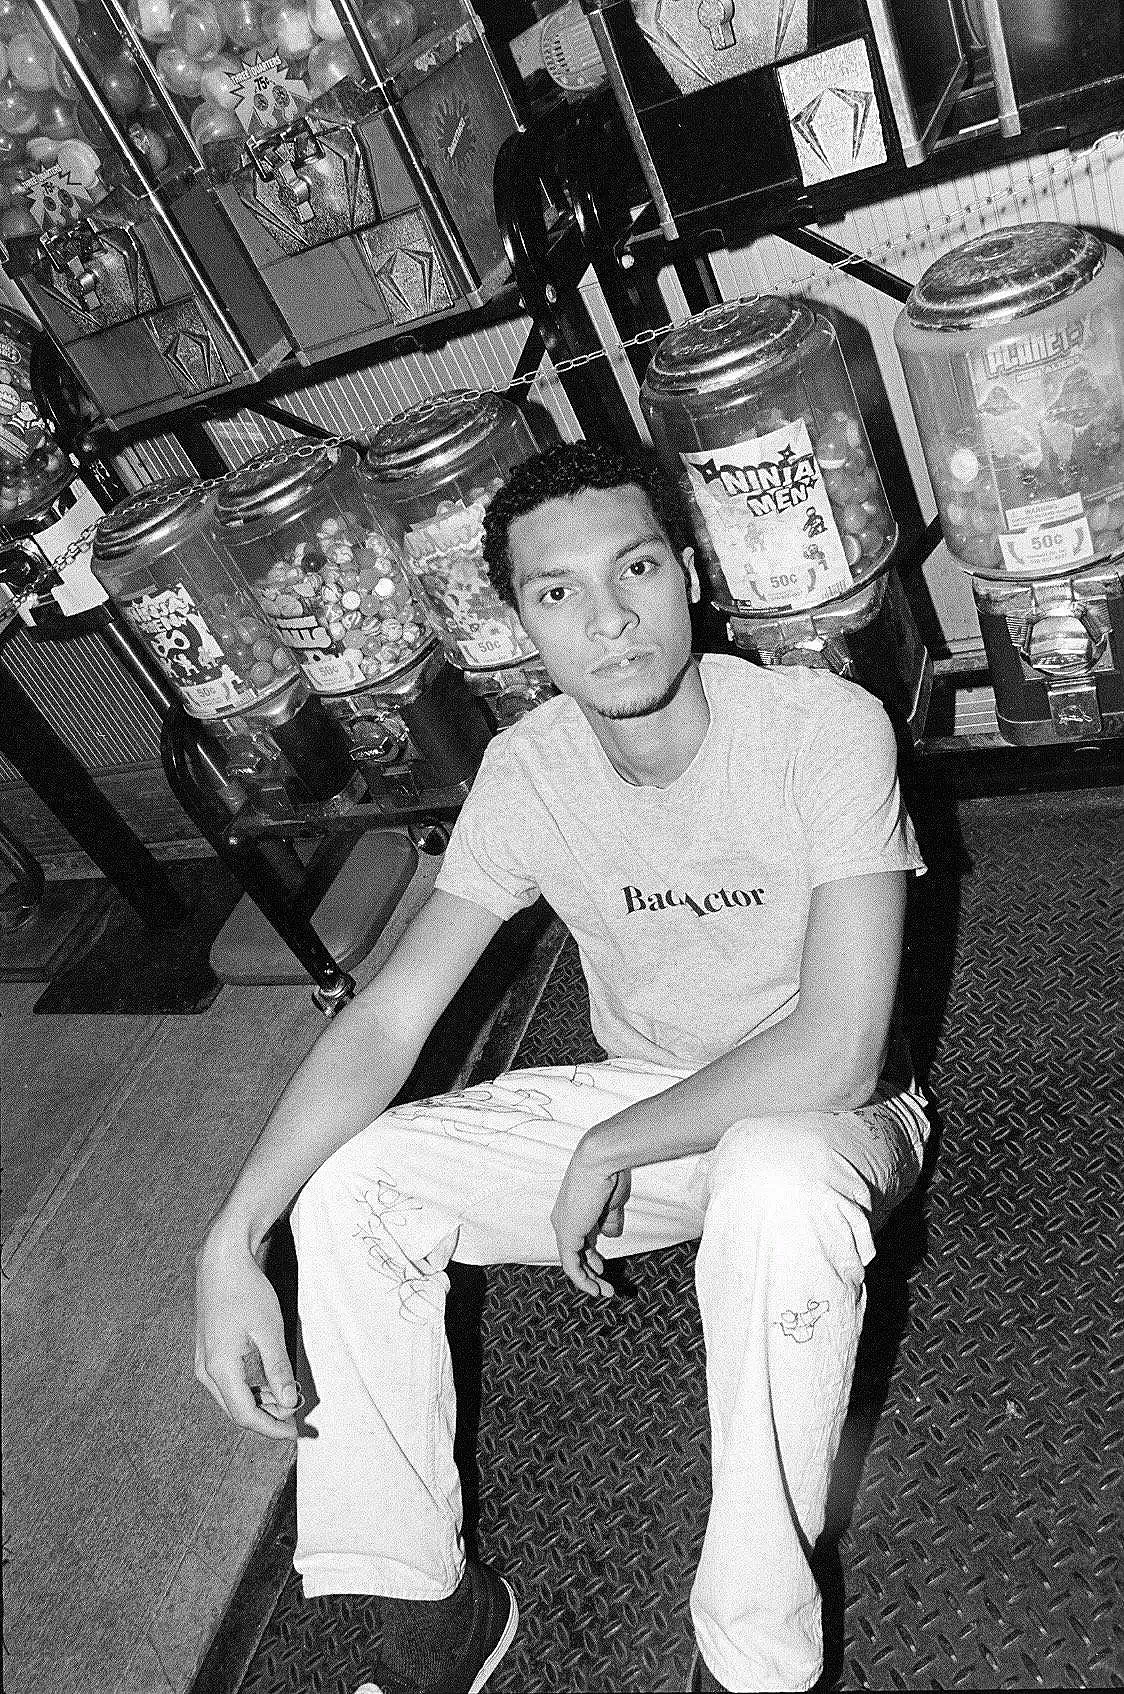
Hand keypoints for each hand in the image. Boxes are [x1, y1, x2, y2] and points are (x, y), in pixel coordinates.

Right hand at [194, 1229, 301, 1440]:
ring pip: (234, 1396)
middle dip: (269, 1417)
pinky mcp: (210, 1353)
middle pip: (238, 1410)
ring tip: (290, 1396)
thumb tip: (287, 1403)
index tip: (296, 1431)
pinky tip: (273, 1381)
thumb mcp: (269, 1330)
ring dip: (261, 1401)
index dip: (272, 1428)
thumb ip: (277, 1369)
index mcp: (219, 1368)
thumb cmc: (245, 1290)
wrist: (221, 1260)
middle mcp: (206, 1370)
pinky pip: (230, 1381)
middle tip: (299, 1415)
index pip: (245, 1415)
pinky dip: (252, 1387)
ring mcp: (205, 1362)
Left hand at [550, 1148, 630, 1297]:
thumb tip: (609, 1236)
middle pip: (576, 1252)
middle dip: (591, 1271)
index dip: (591, 1256)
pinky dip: (582, 1279)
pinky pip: (571, 1263)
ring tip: (603, 1292)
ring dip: (588, 1279)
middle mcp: (566, 1218)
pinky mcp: (567, 1233)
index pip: (581, 1238)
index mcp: (576, 1209)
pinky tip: (593, 1288)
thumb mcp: (613, 1203)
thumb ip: (609, 1221)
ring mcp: (564, 1226)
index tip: (603, 1269)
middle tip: (605, 1287)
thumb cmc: (610, 1173)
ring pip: (573, 1261)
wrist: (602, 1160)